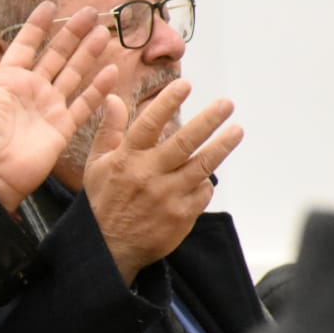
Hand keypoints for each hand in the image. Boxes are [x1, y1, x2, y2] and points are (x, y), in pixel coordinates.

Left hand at [0, 1, 117, 211]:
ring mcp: (49, 107)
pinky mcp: (62, 127)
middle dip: (72, 34)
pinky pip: (84, 104)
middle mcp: (31, 90)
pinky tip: (111, 70)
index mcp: (8, 80)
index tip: (50, 5)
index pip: (25, 46)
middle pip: (56, 55)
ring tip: (103, 34)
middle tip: (90, 12)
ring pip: (73, 74)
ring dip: (88, 54)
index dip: (37, 26)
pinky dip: (97, 89)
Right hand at [82, 81, 243, 284]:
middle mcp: (148, 175)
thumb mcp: (96, 164)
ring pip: (202, 165)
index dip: (167, 103)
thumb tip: (113, 98)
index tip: (185, 84)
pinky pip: (202, 191)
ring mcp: (167, 196)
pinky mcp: (181, 215)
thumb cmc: (102, 202)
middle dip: (208, 120)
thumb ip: (109, 130)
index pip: (148, 124)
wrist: (107, 248)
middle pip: (184, 142)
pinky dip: (205, 181)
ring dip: (222, 146)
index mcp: (126, 159)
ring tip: (237, 130)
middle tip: (227, 104)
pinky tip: (204, 176)